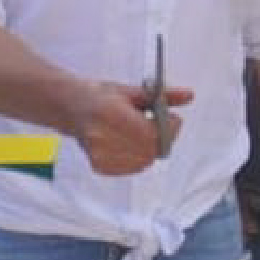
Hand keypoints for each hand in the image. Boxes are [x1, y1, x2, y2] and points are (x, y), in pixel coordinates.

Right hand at [64, 81, 187, 175]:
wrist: (71, 108)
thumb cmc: (100, 96)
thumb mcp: (132, 91)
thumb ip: (163, 95)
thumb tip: (188, 95)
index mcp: (111, 114)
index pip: (152, 133)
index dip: (168, 128)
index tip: (172, 118)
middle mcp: (102, 136)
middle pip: (150, 150)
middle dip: (162, 138)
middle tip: (158, 125)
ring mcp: (99, 154)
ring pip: (144, 161)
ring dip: (150, 148)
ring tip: (139, 131)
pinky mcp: (99, 166)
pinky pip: (133, 167)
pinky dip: (138, 157)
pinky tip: (129, 143)